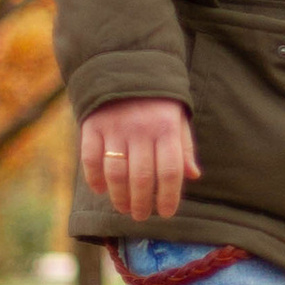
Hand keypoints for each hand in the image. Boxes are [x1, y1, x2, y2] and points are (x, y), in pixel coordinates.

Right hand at [81, 97, 197, 218]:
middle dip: (141, 203)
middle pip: (140, 177)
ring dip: (119, 196)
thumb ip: (184, 147)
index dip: (168, 196)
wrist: (126, 67)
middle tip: (141, 216)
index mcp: (166, 129)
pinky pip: (91, 160)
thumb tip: (193, 176)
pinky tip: (101, 189)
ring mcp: (115, 129)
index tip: (166, 213)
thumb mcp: (178, 119)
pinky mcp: (92, 126)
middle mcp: (141, 130)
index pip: (170, 171)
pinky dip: (94, 179)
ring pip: (115, 173)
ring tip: (123, 208)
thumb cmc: (158, 101)